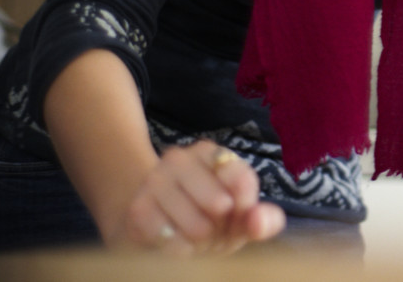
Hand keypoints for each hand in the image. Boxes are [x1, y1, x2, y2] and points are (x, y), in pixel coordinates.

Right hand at [111, 141, 285, 254]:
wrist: (159, 230)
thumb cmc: (211, 220)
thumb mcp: (243, 219)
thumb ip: (264, 219)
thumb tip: (257, 222)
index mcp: (212, 153)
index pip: (241, 179)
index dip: (244, 207)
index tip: (236, 214)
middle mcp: (180, 158)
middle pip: (220, 203)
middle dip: (222, 227)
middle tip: (213, 229)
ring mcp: (154, 180)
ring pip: (197, 225)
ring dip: (202, 242)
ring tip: (196, 237)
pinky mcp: (138, 208)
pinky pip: (170, 239)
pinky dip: (180, 250)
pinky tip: (177, 243)